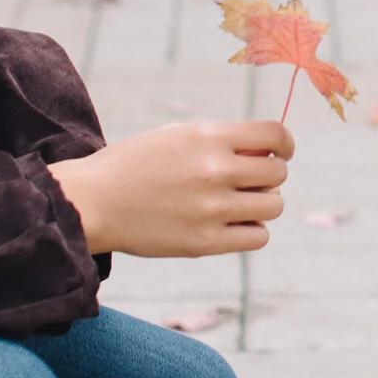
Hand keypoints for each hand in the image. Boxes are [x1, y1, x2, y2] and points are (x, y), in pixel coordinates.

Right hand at [48, 121, 291, 256]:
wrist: (92, 202)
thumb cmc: (134, 165)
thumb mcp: (177, 135)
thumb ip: (222, 140)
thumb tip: (266, 151)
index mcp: (208, 137)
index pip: (275, 134)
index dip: (284, 144)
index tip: (279, 153)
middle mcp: (214, 170)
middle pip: (277, 173)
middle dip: (268, 176)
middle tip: (247, 182)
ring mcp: (211, 209)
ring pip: (274, 206)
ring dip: (262, 204)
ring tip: (237, 204)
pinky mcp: (204, 242)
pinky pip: (258, 237)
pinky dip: (251, 231)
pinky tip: (231, 225)